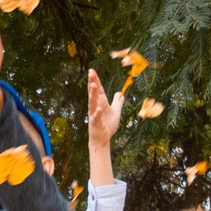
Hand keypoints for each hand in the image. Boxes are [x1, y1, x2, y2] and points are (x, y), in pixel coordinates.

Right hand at [84, 70, 121, 184]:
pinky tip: (99, 108)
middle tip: (90, 73)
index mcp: (100, 103)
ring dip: (93, 94)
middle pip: (93, 93)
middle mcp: (95, 107)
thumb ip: (117, 102)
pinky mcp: (95, 124)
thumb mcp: (116, 112)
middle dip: (92, 83)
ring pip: (92, 103)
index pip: (98, 90)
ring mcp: (94, 115)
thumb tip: (120, 93)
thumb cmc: (108, 125)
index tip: (92, 71)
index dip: (96, 80)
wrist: (103, 139)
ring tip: (94, 85)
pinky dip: (97, 113)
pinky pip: (96, 117)